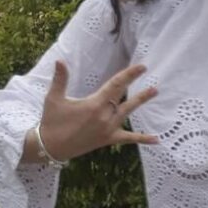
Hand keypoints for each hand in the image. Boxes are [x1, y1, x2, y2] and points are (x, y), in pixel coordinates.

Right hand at [35, 61, 159, 161]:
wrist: (51, 147)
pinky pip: (128, 138)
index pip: (116, 85)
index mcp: (94, 104)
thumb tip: (60, 60)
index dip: (129, 75)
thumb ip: (60, 79)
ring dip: (141, 100)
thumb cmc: (51, 121)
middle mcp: (104, 116)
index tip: (141, 67)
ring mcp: (108, 129)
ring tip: (154, 91)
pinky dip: (142, 138)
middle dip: (135, 81)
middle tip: (146, 70)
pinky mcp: (107, 139)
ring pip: (128, 112)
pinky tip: (157, 139)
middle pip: (124, 96)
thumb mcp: (54, 98)